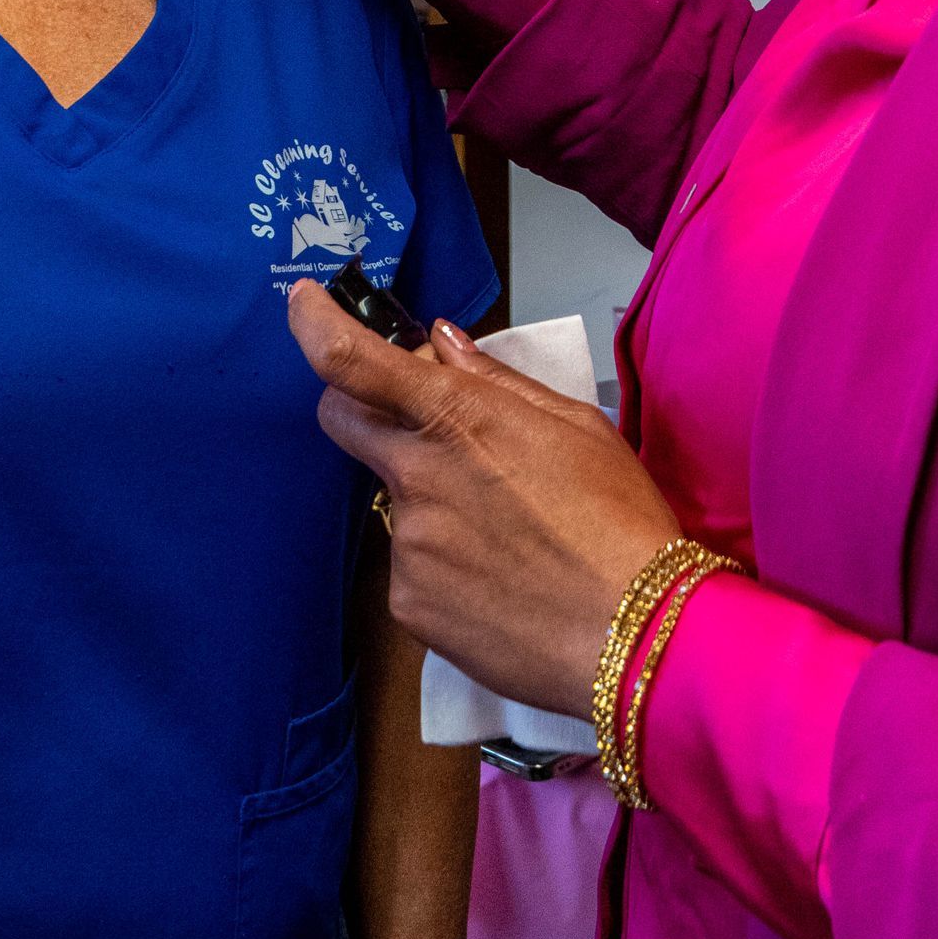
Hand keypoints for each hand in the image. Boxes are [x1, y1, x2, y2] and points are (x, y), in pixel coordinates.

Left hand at [288, 284, 678, 715]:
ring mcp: (408, 544)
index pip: (352, 362)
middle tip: (424, 433)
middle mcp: (417, 476)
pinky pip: (412, 570)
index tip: (302, 303)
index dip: (314, 325)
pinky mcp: (409, 605)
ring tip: (509, 539)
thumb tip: (444, 343)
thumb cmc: (619, 521)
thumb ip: (496, 380)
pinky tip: (501, 584)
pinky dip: (445, 569)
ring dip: (433, 506)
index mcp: (459, 417)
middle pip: (344, 422)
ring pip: (397, 504)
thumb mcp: (575, 427)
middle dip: (365, 413)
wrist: (635, 635)